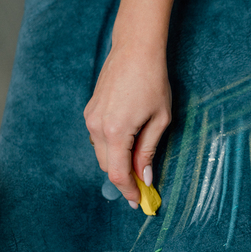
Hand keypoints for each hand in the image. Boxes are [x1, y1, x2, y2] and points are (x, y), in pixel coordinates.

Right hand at [84, 38, 170, 208]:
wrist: (135, 50)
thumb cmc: (153, 81)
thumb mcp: (160, 119)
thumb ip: (149, 150)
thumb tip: (145, 176)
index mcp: (116, 132)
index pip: (119, 174)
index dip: (129, 191)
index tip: (140, 202)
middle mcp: (97, 127)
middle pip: (107, 167)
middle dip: (125, 179)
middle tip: (144, 186)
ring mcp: (90, 118)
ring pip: (102, 153)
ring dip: (118, 162)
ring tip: (139, 164)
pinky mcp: (90, 110)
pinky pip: (99, 138)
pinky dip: (112, 147)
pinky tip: (128, 144)